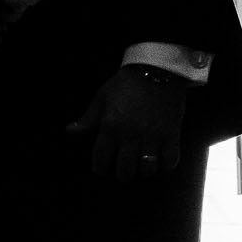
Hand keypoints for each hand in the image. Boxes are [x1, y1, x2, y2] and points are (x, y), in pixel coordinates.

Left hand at [65, 68, 186, 181]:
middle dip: (121, 173)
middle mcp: (130, 135)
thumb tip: (70, 132)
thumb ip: (87, 120)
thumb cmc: (126, 83)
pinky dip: (164, 165)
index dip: (100, 168)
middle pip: (124, 171)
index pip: (101, 161)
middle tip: (123, 167)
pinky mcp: (172, 134)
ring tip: (141, 163)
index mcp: (110, 127)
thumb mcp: (102, 98)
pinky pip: (169, 162)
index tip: (103, 167)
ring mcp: (152, 136)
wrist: (157, 68)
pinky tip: (160, 158)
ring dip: (143, 170)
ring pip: (146, 170)